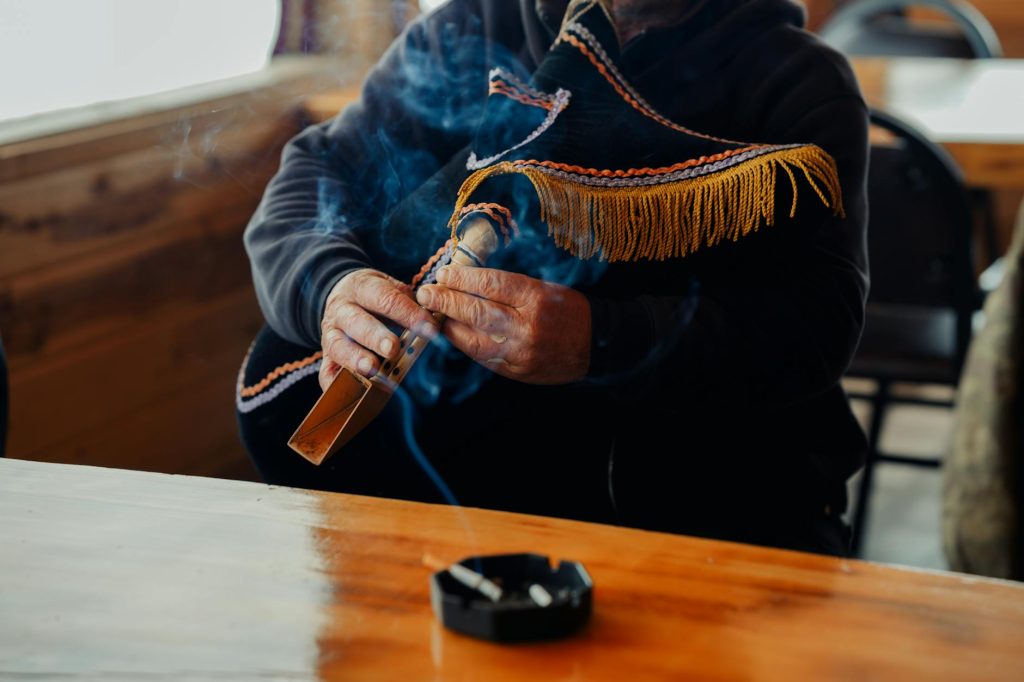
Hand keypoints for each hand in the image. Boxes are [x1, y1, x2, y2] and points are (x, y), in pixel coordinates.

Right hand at [319, 269, 437, 390]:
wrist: (343, 293)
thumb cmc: (376, 295)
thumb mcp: (390, 287)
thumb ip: (408, 303)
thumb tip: (433, 323)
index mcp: (361, 287)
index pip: (385, 299)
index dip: (408, 314)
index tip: (429, 329)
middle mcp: (341, 309)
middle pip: (357, 322)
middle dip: (376, 336)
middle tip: (393, 348)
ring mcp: (330, 333)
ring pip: (338, 346)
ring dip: (355, 358)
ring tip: (373, 369)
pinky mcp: (325, 355)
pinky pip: (325, 372)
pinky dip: (333, 384)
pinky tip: (346, 393)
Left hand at [415, 266, 590, 384]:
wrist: (596, 344)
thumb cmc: (568, 309)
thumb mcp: (544, 287)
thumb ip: (508, 286)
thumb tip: (467, 279)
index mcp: (536, 299)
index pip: (490, 284)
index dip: (462, 278)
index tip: (443, 273)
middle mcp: (526, 327)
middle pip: (476, 311)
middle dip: (446, 301)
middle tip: (426, 293)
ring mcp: (520, 352)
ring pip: (472, 338)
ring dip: (448, 325)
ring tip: (433, 314)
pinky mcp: (516, 371)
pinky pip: (481, 356)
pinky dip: (464, 342)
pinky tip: (453, 332)